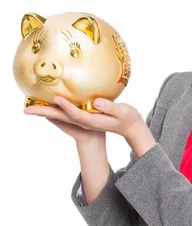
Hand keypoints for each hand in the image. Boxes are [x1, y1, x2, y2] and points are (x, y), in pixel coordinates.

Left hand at [23, 96, 143, 140]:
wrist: (130, 128)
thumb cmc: (128, 119)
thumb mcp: (122, 112)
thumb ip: (110, 107)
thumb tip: (97, 103)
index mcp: (93, 121)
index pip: (75, 114)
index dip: (65, 106)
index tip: (56, 98)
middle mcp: (85, 122)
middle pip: (61, 117)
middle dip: (44, 112)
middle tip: (26, 110)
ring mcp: (83, 121)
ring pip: (61, 116)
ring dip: (46, 111)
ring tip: (31, 105)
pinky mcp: (84, 118)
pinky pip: (66, 114)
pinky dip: (55, 109)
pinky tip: (49, 102)